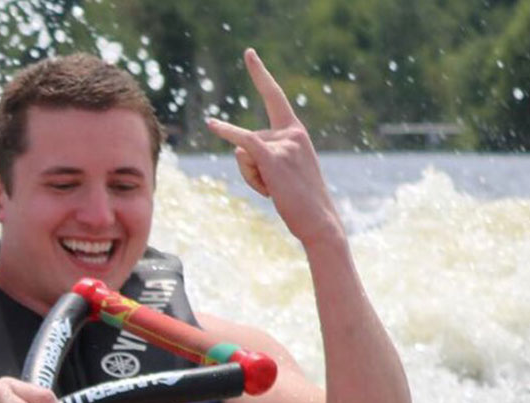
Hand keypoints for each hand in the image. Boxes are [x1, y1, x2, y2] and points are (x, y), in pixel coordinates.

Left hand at [204, 49, 343, 247]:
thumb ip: (263, 155)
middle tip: (277, 188)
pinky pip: (243, 142)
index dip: (260, 75)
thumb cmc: (301, 201)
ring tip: (275, 190)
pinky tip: (211, 124)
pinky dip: (226, 132)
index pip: (275, 96)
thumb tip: (238, 147)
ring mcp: (284, 143)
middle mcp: (291, 131)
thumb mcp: (284, 171)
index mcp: (296, 131)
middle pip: (247, 141)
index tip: (248, 54)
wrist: (319, 220)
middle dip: (252, 169)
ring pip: (242, 153)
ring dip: (250, 177)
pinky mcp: (273, 157)